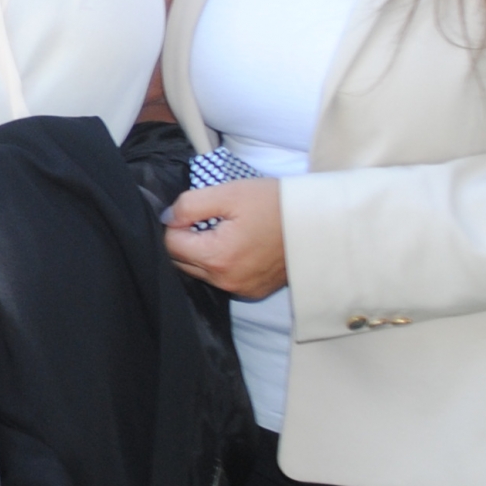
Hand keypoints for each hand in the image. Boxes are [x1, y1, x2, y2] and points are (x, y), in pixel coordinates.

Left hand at [161, 177, 287, 299]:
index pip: (171, 245)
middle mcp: (225, 281)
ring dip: (202, 252)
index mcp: (217, 257)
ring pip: (200, 272)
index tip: (195, 210)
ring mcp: (240, 289)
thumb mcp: (229, 193)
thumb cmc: (274, 203)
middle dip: (186, 240)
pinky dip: (220, 264)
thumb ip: (190, 205)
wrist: (318, 222)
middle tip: (208, 218)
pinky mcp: (253, 291)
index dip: (176, 223)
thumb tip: (168, 217)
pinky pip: (221, 279)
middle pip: (182, 262)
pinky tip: (236, 245)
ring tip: (224, 230)